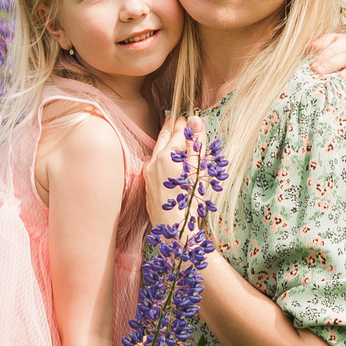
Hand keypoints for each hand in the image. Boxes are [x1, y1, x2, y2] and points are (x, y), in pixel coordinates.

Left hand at [145, 117, 206, 234]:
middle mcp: (154, 160)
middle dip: (172, 127)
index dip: (186, 124)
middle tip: (179, 118)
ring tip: (173, 131)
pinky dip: (161, 153)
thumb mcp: (198, 170)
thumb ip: (196, 144)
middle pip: (164, 137)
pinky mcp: (147, 181)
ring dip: (166, 139)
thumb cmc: (190, 202)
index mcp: (168, 156)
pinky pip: (154, 161)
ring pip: (157, 148)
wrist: (173, 229)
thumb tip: (196, 121)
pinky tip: (167, 155)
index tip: (191, 116)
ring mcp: (148, 171)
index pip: (178, 132)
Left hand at [306, 30, 345, 89]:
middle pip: (344, 57)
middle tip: (320, 72)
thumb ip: (322, 43)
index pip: (333, 49)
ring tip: (340, 77)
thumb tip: (310, 46)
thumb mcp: (333, 41)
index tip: (313, 66)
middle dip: (331, 64)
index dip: (323, 57)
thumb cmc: (343, 48)